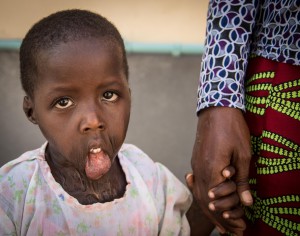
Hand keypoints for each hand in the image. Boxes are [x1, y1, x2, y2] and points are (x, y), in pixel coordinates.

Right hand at [191, 107, 252, 233]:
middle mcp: (200, 170)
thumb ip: (243, 180)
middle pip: (205, 201)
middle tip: (232, 231)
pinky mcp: (196, 161)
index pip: (217, 201)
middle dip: (219, 218)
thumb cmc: (232, 129)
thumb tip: (246, 202)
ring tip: (221, 221)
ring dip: (210, 209)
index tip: (239, 227)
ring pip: (199, 193)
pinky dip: (204, 196)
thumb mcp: (243, 155)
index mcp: (212, 169)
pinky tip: (210, 201)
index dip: (227, 217)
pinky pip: (198, 183)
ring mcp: (196, 165)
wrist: (216, 110)